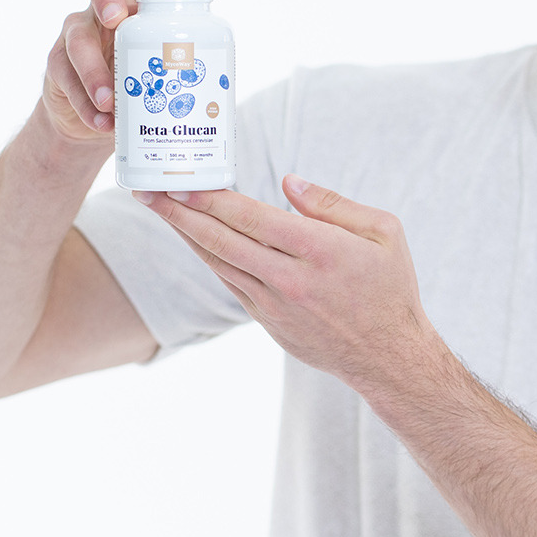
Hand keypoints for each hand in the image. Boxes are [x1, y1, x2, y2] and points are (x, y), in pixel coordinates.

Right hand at [39, 0, 199, 142]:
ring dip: (94, 71)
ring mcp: (78, 33)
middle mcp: (107, 11)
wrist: (95, 122)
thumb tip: (220, 93)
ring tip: (110, 102)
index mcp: (140, 7)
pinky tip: (102, 122)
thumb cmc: (140, 89)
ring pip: (78, 38)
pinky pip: (64, 76)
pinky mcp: (57, 63)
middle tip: (116, 19)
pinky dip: (85, 103)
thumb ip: (182, 74)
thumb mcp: (163, 77)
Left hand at [141, 176, 444, 396]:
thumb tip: (287, 184)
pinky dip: (210, 258)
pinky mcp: (268, 322)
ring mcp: (275, 305)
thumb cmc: (390, 287)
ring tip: (159, 208)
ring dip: (186, 234)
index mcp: (321, 250)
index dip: (211, 198)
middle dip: (179, 212)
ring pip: (219, 262)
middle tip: (146, 190)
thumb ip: (333, 204)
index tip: (181, 181)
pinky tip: (194, 238)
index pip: (252, 218)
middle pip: (222, 240)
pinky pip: (231, 283)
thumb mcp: (384, 232)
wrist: (388, 356)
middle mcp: (291, 279)